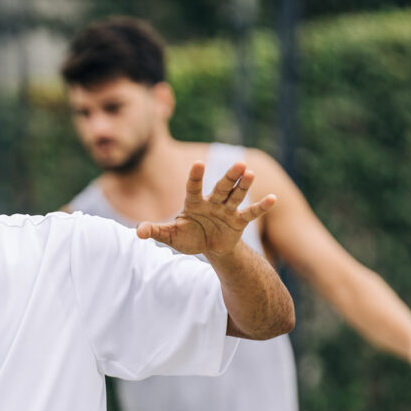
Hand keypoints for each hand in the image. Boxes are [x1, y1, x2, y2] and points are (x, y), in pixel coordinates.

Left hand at [138, 161, 275, 255]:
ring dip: (244, 185)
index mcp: (194, 203)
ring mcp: (227, 210)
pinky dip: (261, 206)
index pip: (194, 187)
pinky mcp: (238, 221)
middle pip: (221, 187)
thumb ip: (156, 231)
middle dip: (229, 176)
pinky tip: (272, 199)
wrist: (209, 247)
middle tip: (239, 163)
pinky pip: (250, 213)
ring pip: (236, 195)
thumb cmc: (188, 236)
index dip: (196, 176)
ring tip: (251, 172)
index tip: (198, 163)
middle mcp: (212, 202)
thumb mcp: (170, 236)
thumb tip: (138, 232)